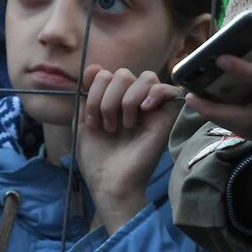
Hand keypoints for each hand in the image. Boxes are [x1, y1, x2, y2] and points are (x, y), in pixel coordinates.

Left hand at [76, 67, 182, 233]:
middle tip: (106, 125)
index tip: (90, 118)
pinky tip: (143, 111)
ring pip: (145, 77)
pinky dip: (155, 94)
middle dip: (107, 97)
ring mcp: (150, 109)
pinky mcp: (166, 118)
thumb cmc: (97, 159)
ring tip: (123, 125)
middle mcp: (132, 102)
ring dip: (127, 99)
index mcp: (113, 101)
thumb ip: (86, 94)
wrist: (110, 184)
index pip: (106, 73)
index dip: (95, 88)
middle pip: (123, 73)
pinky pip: (169, 89)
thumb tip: (94, 66)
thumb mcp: (82, 123)